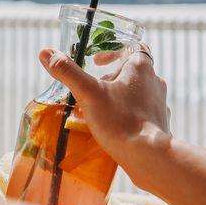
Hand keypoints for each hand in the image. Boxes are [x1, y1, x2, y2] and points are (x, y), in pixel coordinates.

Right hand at [38, 46, 171, 181]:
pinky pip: (143, 113)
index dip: (113, 51)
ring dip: (120, 96)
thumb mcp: (88, 93)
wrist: (149, 157)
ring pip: (138, 93)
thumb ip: (67, 72)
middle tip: (92, 87)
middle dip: (111, 77)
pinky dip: (129, 115)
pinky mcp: (160, 124)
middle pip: (132, 71)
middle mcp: (155, 82)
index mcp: (142, 68)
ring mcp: (160, 104)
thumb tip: (45, 52)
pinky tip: (115, 127)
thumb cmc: (120, 120)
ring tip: (100, 108)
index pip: (132, 47)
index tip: (96, 61)